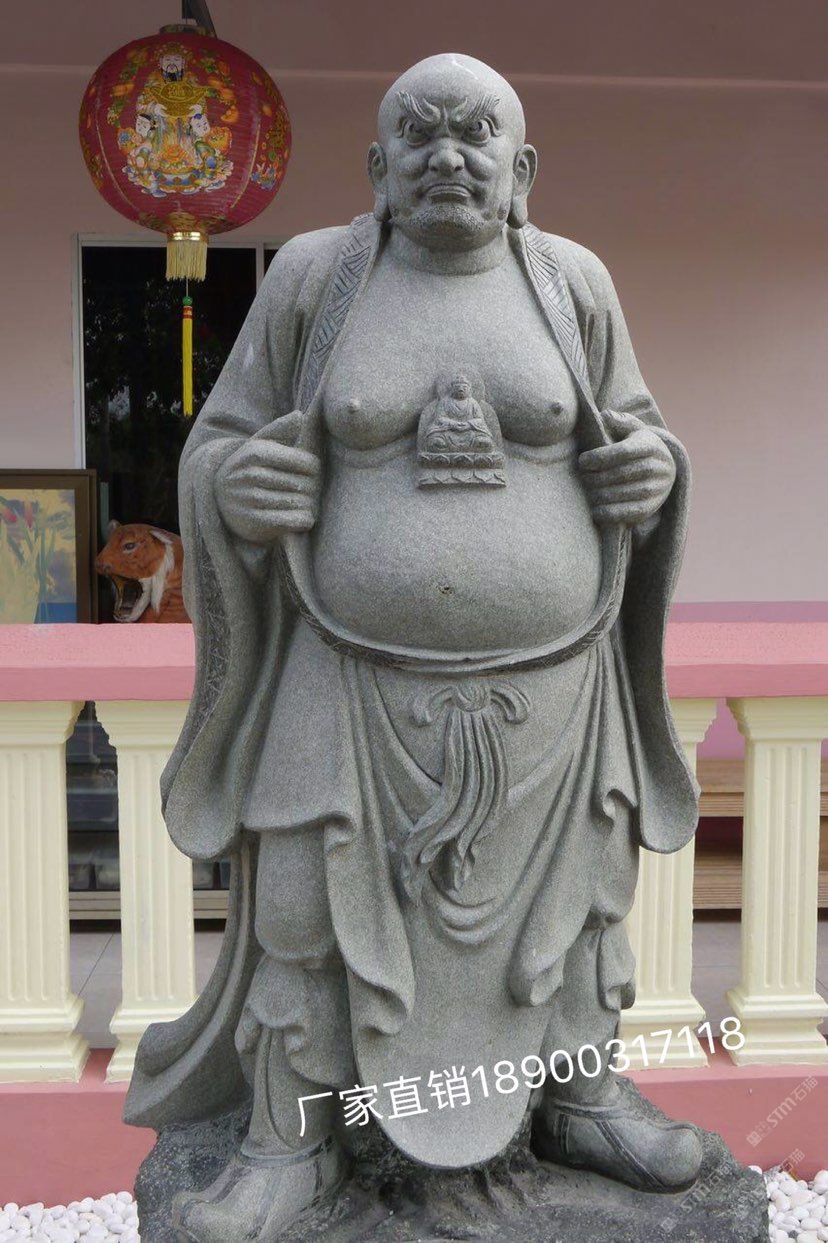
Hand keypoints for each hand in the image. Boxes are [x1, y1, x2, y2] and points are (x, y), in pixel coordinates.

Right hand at [214, 416, 320, 543]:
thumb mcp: (258, 443)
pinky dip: (302, 520)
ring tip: (307, 501)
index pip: (304, 462)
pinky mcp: (251, 522)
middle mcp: (250, 475)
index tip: (312, 472)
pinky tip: (304, 516)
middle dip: (312, 488)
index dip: (314, 468)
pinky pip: (288, 521)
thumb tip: (300, 415)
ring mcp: (249, 499)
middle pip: (301, 483)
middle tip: (313, 490)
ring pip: (296, 502)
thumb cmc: (248, 467)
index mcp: (256, 452)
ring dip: (308, 504)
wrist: (217, 496)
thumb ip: (280, 429)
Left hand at [579, 411, 675, 526]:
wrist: (667, 468)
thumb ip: (620, 421)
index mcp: (650, 445)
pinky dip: (612, 513)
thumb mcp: (634, 429)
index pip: (623, 452)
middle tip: (582, 478)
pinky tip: (596, 511)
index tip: (582, 461)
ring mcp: (658, 488)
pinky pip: (632, 512)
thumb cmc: (640, 445)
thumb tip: (605, 415)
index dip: (600, 457)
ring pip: (626, 494)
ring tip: (588, 493)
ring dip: (602, 495)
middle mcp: (657, 467)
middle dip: (597, 477)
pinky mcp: (654, 506)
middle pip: (622, 474)